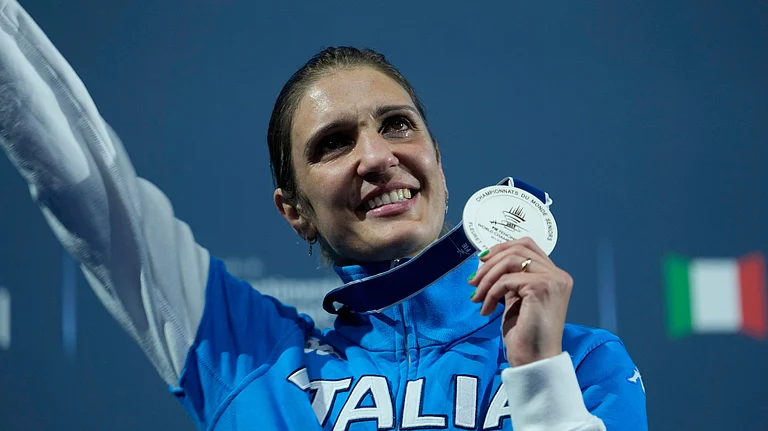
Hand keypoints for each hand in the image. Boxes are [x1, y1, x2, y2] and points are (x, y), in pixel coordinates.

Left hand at [468, 237, 572, 366]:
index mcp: (555, 276)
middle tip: (473, 281)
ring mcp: (552, 280)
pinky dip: (491, 293)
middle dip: (490, 263)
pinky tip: (486, 309)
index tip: (482, 260)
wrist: (534, 360)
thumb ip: (511, 280)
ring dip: (487, 277)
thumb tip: (487, 264)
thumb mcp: (517, 300)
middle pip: (518, 249)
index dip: (502, 247)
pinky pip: (506, 280)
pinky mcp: (541, 288)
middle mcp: (558, 275)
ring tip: (477, 296)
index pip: (527, 245)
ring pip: (511, 260)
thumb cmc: (526, 335)